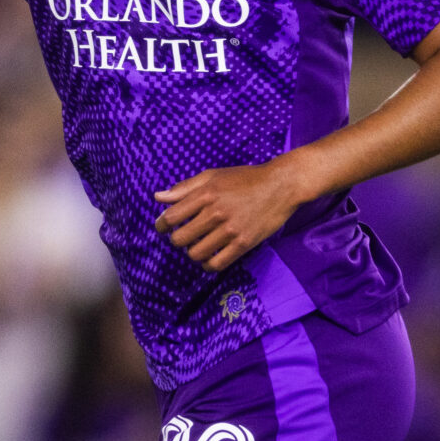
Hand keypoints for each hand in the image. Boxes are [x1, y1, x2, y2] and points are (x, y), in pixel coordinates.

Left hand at [155, 159, 309, 272]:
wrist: (281, 185)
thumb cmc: (245, 178)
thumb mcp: (213, 176)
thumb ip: (184, 188)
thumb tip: (158, 197)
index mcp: (206, 194)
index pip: (171, 218)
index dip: (162, 225)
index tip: (164, 227)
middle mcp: (215, 213)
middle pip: (180, 239)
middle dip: (177, 240)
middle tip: (185, 236)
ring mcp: (230, 230)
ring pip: (196, 254)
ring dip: (193, 252)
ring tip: (199, 245)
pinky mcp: (244, 244)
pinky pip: (216, 264)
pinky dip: (208, 264)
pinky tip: (210, 257)